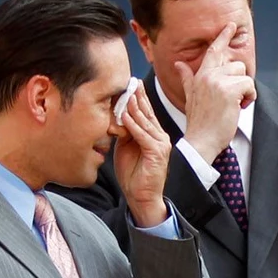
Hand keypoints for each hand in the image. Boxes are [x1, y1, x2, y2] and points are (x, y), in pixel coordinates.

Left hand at [113, 79, 175, 229]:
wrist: (141, 196)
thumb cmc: (133, 174)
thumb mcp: (125, 147)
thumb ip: (124, 132)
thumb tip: (116, 117)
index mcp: (153, 134)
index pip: (145, 111)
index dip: (138, 97)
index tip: (130, 83)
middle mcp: (160, 136)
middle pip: (147, 112)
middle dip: (137, 96)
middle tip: (130, 81)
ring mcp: (160, 144)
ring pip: (145, 121)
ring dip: (134, 108)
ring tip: (126, 94)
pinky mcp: (157, 153)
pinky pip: (143, 135)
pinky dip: (134, 126)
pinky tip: (126, 117)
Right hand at [181, 22, 253, 162]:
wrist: (199, 140)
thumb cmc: (198, 122)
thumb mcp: (190, 97)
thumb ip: (187, 78)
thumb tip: (178, 64)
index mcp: (200, 75)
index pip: (213, 50)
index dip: (223, 36)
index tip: (230, 25)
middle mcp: (208, 75)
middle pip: (236, 64)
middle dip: (239, 81)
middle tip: (233, 100)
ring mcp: (218, 81)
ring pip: (244, 74)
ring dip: (245, 91)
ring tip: (235, 105)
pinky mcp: (229, 90)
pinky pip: (249, 85)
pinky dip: (249, 98)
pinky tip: (240, 108)